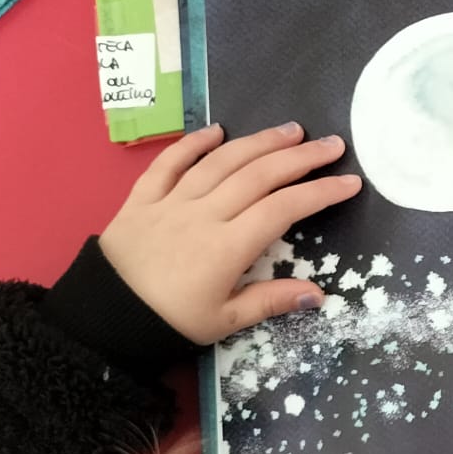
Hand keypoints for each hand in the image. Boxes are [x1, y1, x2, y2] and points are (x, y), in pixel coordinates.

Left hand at [101, 122, 362, 343]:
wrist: (103, 318)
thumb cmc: (168, 323)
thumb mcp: (223, 321)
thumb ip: (270, 301)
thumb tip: (319, 293)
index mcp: (227, 247)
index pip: (284, 209)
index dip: (319, 193)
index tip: (349, 182)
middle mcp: (204, 215)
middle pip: (259, 176)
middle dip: (300, 157)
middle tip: (331, 144)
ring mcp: (172, 202)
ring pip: (221, 162)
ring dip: (258, 142)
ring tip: (289, 130)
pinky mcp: (142, 199)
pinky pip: (169, 163)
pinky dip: (193, 144)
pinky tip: (216, 131)